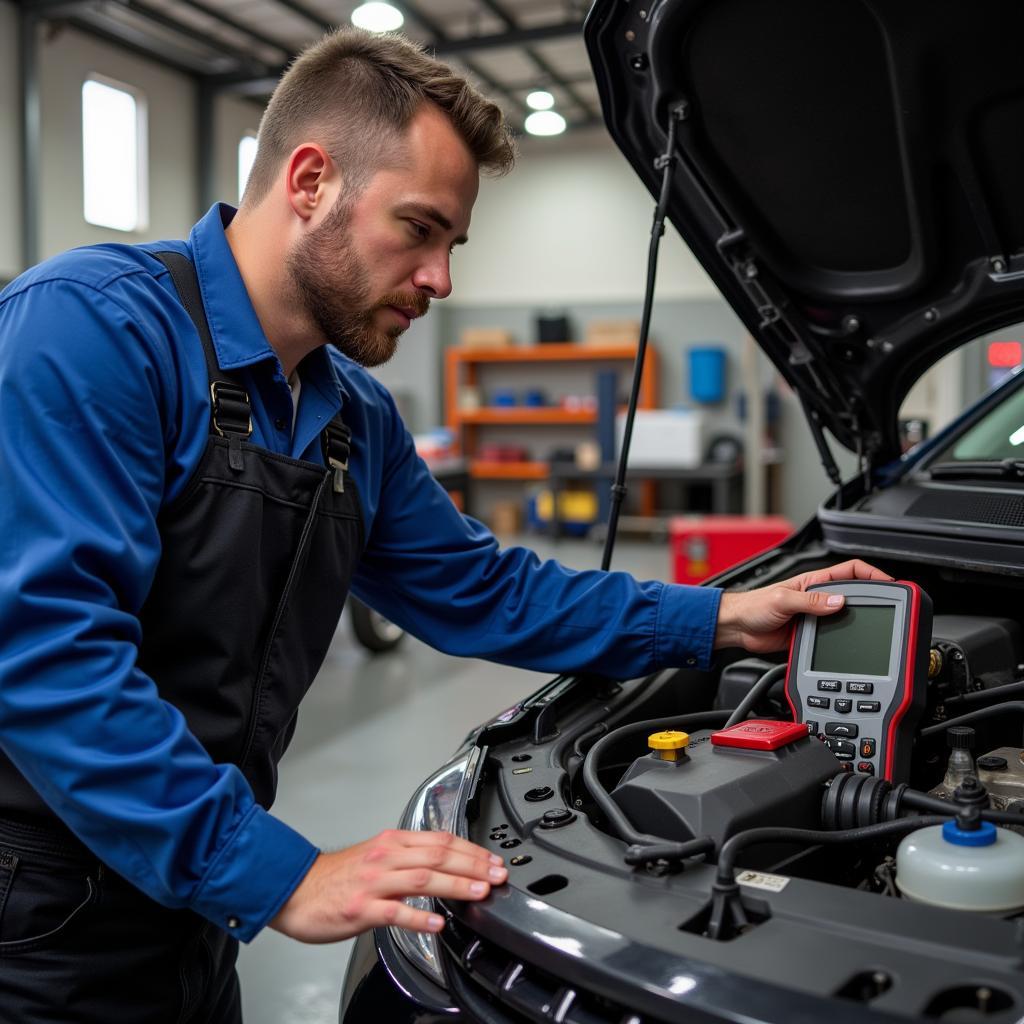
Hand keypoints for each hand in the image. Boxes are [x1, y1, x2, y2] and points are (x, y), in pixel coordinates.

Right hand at [269, 829, 506, 942]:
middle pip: (438, 856)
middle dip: (474, 865)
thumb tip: (445, 866)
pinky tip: (436, 924)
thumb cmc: (337, 877)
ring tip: (479, 893)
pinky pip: (394, 912)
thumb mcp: (377, 856)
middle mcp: (386, 857)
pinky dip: (418, 918)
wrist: (295, 889)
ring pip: (423, 878)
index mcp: (392, 842)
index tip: (493, 861)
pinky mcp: (360, 908)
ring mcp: (374, 882)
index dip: (472, 850)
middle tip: (497, 876)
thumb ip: (409, 859)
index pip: (441, 840)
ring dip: (456, 885)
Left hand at [713, 559, 892, 653]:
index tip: (890, 583)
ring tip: (874, 629)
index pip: (851, 571)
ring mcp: (815, 617)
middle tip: (889, 609)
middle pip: (854, 595)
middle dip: (873, 600)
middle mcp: (818, 598)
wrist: (737, 628)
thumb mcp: (783, 600)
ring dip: (857, 622)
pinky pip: (832, 636)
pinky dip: (842, 640)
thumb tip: (839, 601)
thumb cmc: (753, 606)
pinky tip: (849, 645)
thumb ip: (810, 601)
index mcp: (814, 582)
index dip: (872, 574)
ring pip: (846, 617)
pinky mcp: (810, 635)